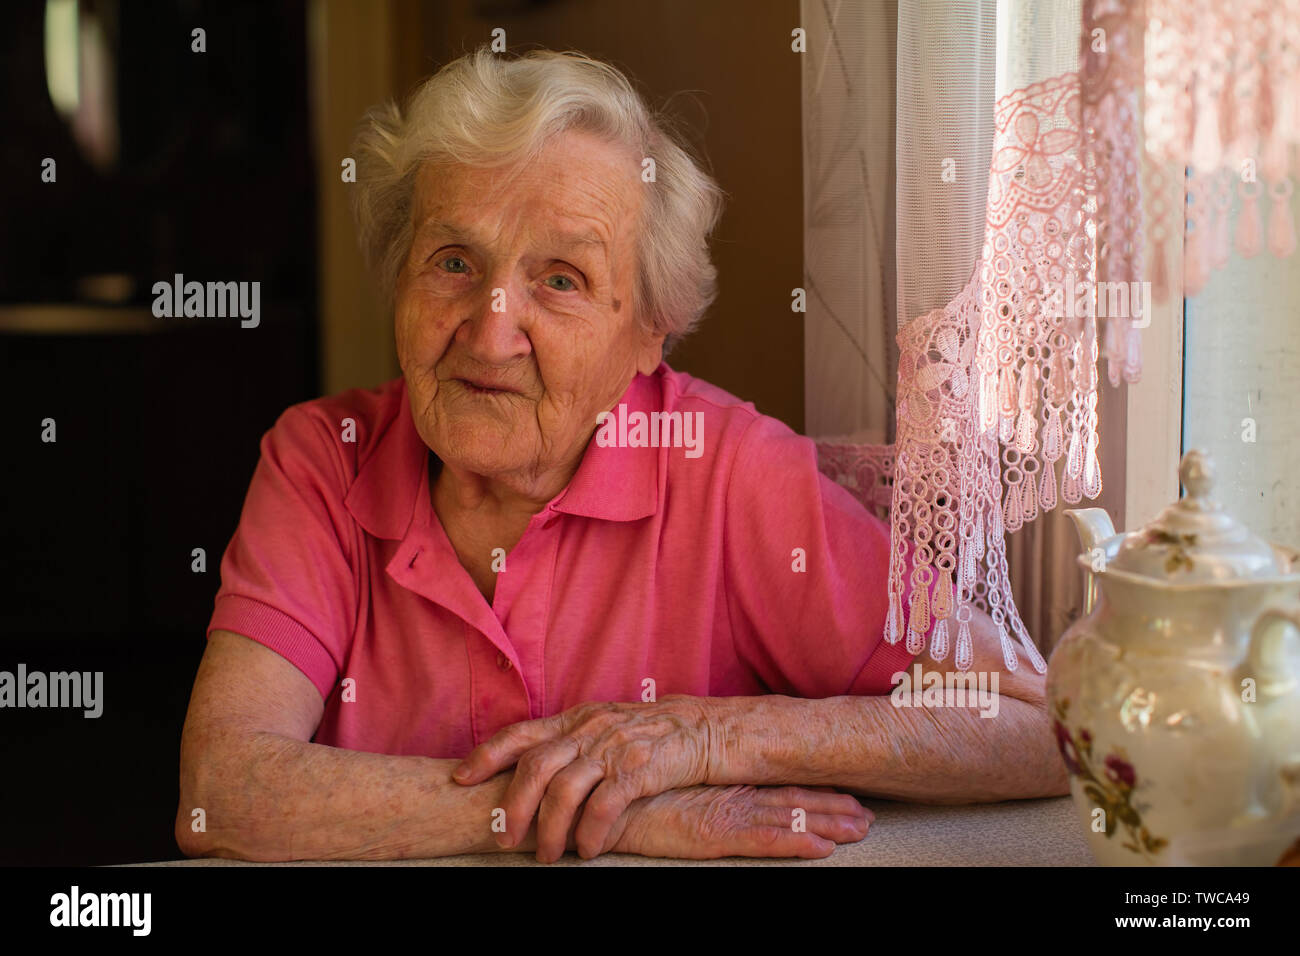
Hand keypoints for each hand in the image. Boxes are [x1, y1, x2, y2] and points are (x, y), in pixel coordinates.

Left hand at [452, 697, 718, 860]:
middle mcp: (589, 731)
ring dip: (550, 830)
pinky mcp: (639, 770)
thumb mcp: (604, 726)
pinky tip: (589, 851)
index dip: (487, 754)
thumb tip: (531, 771)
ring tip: (548, 857)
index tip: (460, 777)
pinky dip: (590, 833)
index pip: (521, 733)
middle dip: (514, 807)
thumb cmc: (650, 735)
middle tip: (505, 841)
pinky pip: (603, 806)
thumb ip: (571, 742)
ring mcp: (613, 749)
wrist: (705, 729)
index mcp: (576, 720)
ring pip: (564, 791)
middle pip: (535, 767)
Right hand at [607, 785, 872, 859]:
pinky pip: (763, 842)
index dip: (814, 790)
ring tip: (860, 828)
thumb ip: (692, 787)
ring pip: (788, 818)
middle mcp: (730, 794)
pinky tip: (823, 849)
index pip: (777, 786)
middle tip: (869, 815)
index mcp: (722, 783)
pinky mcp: (712, 833)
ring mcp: (724, 812)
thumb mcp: (667, 788)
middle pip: (793, 800)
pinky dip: (796, 844)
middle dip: (834, 807)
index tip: (846, 793)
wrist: (598, 797)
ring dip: (828, 824)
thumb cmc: (628, 794)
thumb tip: (709, 789)